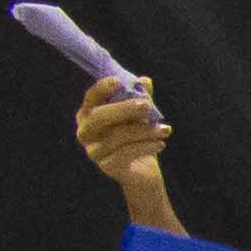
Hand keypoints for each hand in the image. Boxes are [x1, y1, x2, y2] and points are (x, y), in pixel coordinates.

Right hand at [75, 73, 169, 187]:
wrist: (143, 169)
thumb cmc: (137, 136)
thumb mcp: (141, 115)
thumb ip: (141, 97)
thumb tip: (145, 81)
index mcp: (89, 114)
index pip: (90, 98)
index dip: (102, 88)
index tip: (118, 81)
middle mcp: (85, 131)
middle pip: (98, 117)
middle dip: (124, 109)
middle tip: (147, 105)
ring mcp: (93, 150)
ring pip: (116, 137)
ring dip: (144, 130)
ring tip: (165, 130)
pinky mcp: (106, 166)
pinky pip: (124, 154)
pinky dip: (145, 147)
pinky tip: (161, 144)